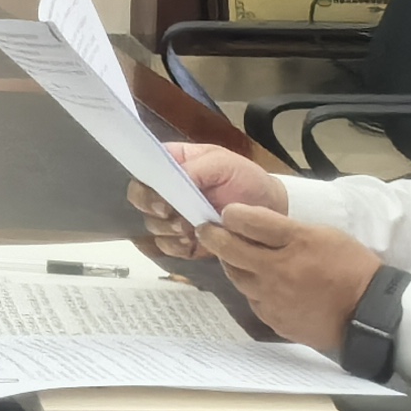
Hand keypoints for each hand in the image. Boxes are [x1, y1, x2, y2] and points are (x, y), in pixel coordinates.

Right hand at [129, 143, 286, 263]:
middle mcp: (168, 189)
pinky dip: (177, 246)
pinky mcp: (183, 240)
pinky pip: (167, 247)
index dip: (146, 186)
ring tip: (191, 230)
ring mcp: (174, 216)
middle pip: (140, 200)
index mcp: (174, 164)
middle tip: (176, 217)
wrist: (270, 209)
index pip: (143, 171)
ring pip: (153, 225)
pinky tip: (193, 243)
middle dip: (155, 211)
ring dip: (169, 230)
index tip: (162, 199)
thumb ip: (197, 168)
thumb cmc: (246, 180)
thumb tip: (173, 180)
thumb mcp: (224, 163)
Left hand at [197, 201, 383, 354]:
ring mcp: (273, 298)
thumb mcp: (325, 234)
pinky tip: (258, 283)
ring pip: (236, 276)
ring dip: (230, 263)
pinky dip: (251, 288)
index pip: (250, 221)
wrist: (368, 314)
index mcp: (296, 242)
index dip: (233, 214)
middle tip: (205, 229)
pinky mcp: (273, 319)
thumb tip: (253, 223)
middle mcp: (278, 270)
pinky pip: (252, 299)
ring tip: (230, 255)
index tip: (227, 213)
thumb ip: (288, 229)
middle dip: (213, 235)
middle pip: (230, 249)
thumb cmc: (351, 267)